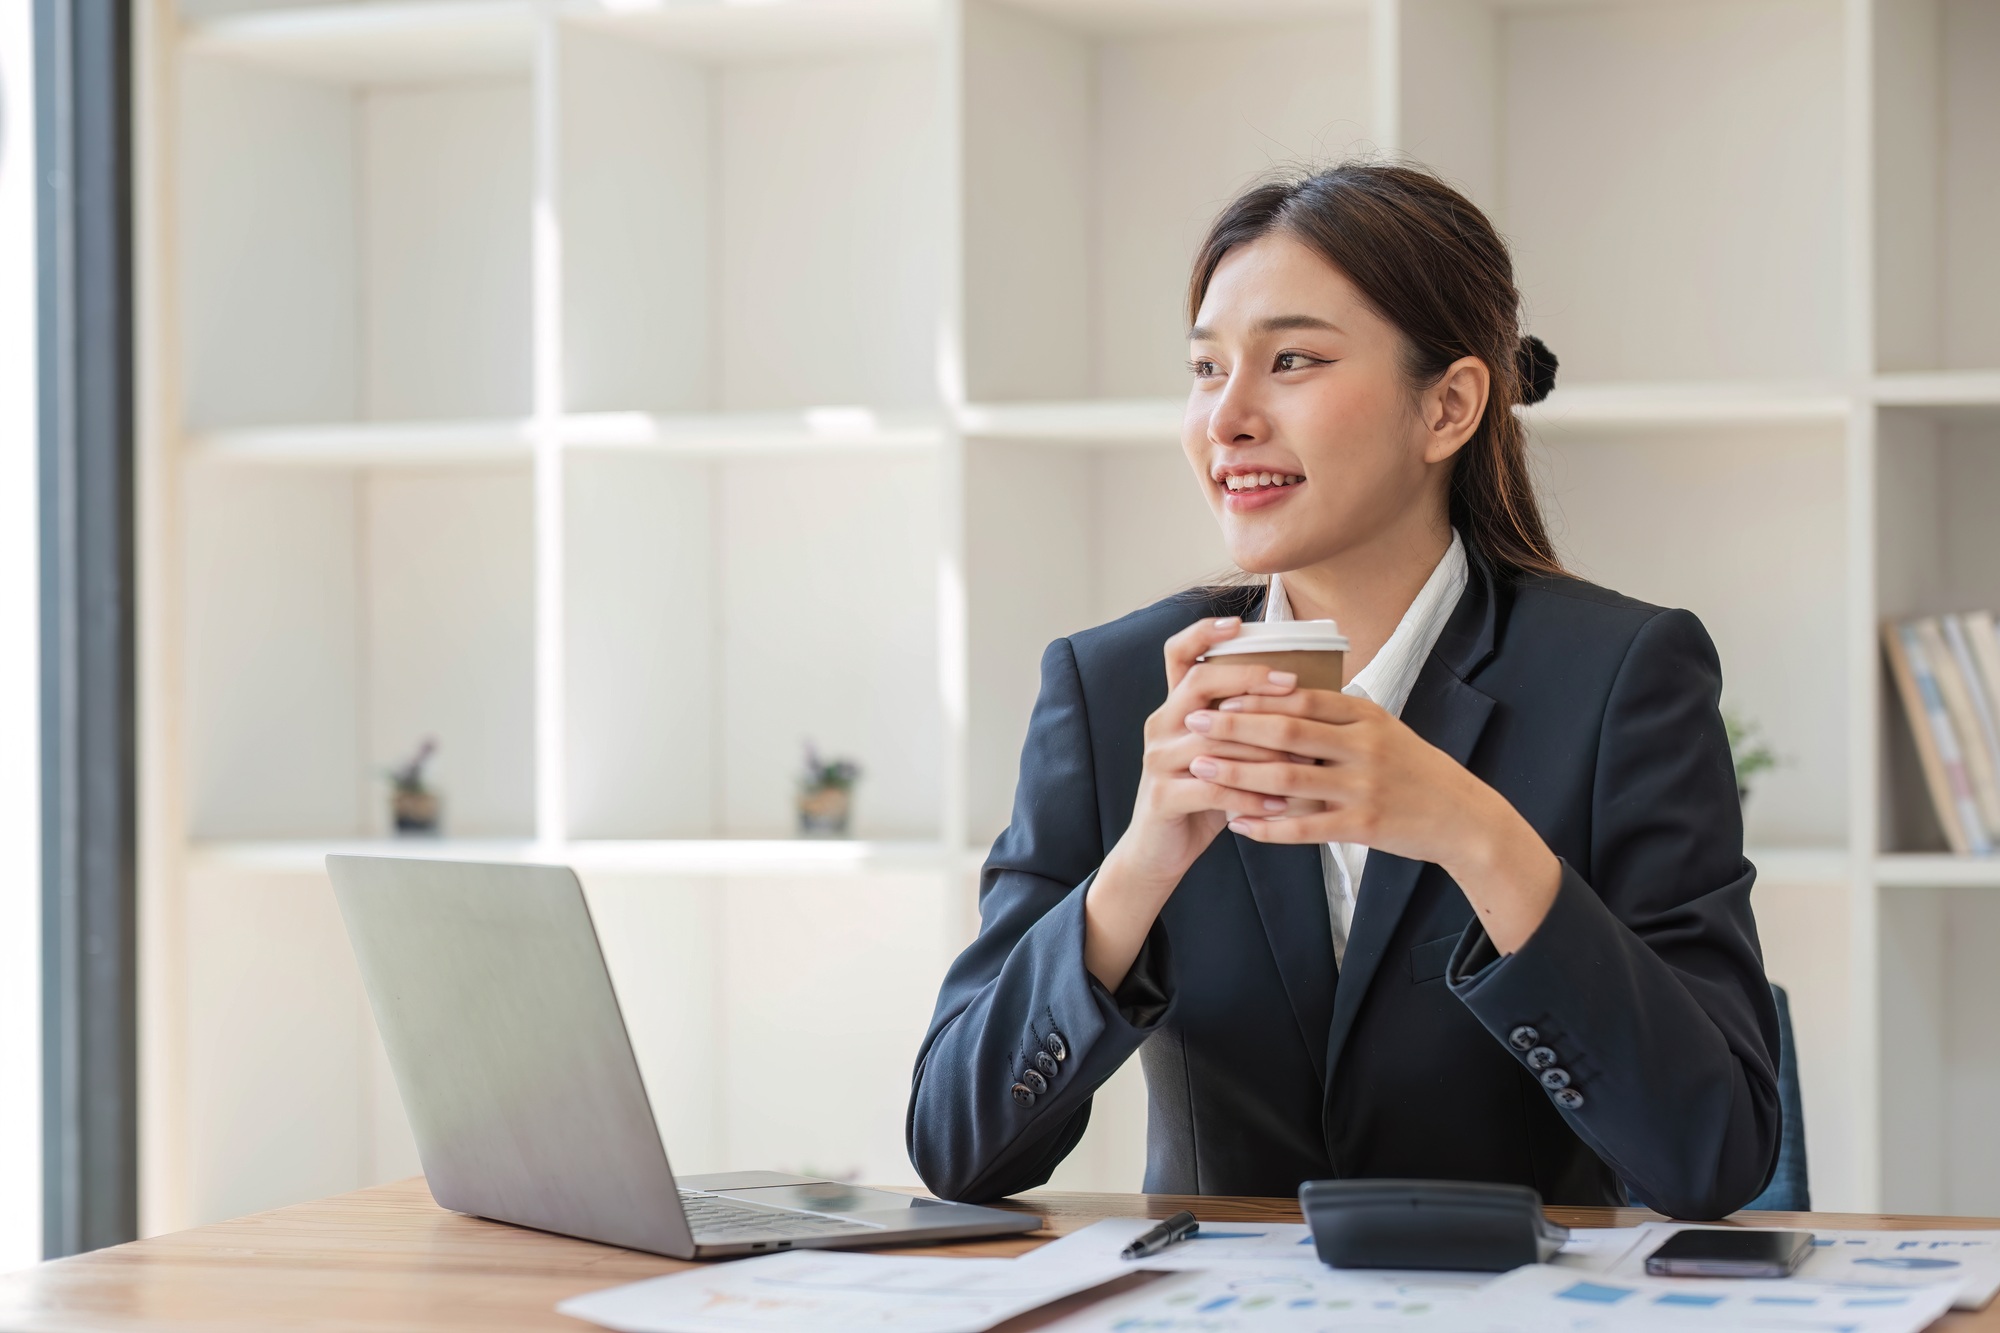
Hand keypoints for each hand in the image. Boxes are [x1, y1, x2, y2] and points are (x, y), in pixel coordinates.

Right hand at [1083, 616, 1301, 988]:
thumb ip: (1246, 724)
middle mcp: (1161, 726)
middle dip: (1247, 679)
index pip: (1178, 655)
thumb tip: (1304, 696)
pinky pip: (1212, 787)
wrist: (1161, 852)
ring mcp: (1158, 761)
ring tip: (1302, 754)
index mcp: (1176, 709)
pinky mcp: (1162, 797)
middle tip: (1291, 683)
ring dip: (1261, 746)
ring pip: (1212, 739)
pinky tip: (1279, 803)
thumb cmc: (1204, 798)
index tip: (1240, 622)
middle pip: (1197, 684)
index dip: (1204, 634)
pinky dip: (1250, 794)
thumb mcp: (1223, 753)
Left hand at [1185, 690, 1561, 953]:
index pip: (1301, 696)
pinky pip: (1304, 828)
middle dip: (1234, 728)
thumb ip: (1335, 713)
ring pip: (1288, 779)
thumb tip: (1279, 689)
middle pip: (1287, 733)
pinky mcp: (1363, 827)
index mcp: (1365, 716)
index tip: (1215, 692)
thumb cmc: (1411, 768)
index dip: (1255, 694)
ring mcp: (1363, 788)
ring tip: (1202, 769)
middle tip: (1193, 724)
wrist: (1461, 818)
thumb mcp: (1381, 728)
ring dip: (1239, 774)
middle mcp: (1364, 748)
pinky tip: (1237, 824)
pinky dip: (1267, 826)